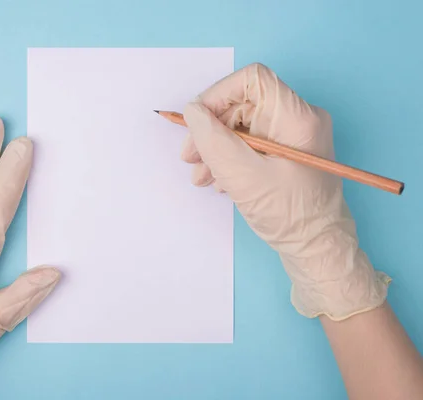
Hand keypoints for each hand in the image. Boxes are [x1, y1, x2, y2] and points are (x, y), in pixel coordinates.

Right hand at [182, 63, 388, 319]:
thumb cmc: (287, 215)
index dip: (218, 95)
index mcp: (297, 116)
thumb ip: (213, 139)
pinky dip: (229, 157)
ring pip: (242, 125)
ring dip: (215, 147)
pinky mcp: (285, 153)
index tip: (196, 123)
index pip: (252, 79)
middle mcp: (298, 119)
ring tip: (200, 175)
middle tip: (189, 156)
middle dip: (211, 129)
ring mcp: (292, 136)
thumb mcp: (242, 176)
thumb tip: (192, 111)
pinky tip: (218, 180)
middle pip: (242, 104)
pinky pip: (250, 142)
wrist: (316, 248)